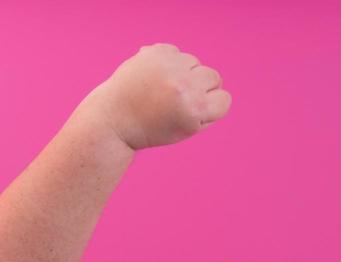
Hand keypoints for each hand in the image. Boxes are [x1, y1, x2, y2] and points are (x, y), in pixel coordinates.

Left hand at [82, 42, 230, 150]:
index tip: (194, 112)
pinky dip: (169, 62)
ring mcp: (169, 66)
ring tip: (164, 88)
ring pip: (195, 61)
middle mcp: (184, 85)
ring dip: (185, 72)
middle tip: (178, 100)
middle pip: (213, 76)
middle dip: (200, 87)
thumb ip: (208, 111)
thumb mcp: (188, 129)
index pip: (224, 98)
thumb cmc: (153, 128)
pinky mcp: (156, 52)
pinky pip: (176, 52)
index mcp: (195, 109)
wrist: (117, 119)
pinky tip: (155, 77)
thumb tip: (216, 86)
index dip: (211, 106)